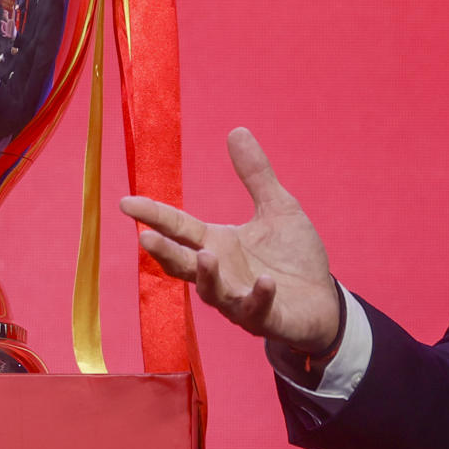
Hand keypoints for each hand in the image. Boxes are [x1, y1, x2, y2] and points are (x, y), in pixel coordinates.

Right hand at [120, 127, 339, 352]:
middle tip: (146, 238)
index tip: (126, 202)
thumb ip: (255, 174)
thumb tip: (237, 130)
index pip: (179, 228)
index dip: (154, 216)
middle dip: (165, 253)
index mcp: (218, 245)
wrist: (322, 300)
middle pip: (184, 264)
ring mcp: (240, 299)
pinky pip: (256, 311)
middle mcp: (221, 273)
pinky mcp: (266, 319)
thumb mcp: (277, 208)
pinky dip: (258, 297)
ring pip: (213, 293)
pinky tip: (265, 282)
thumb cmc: (293, 256)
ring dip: (208, 276)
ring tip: (206, 255)